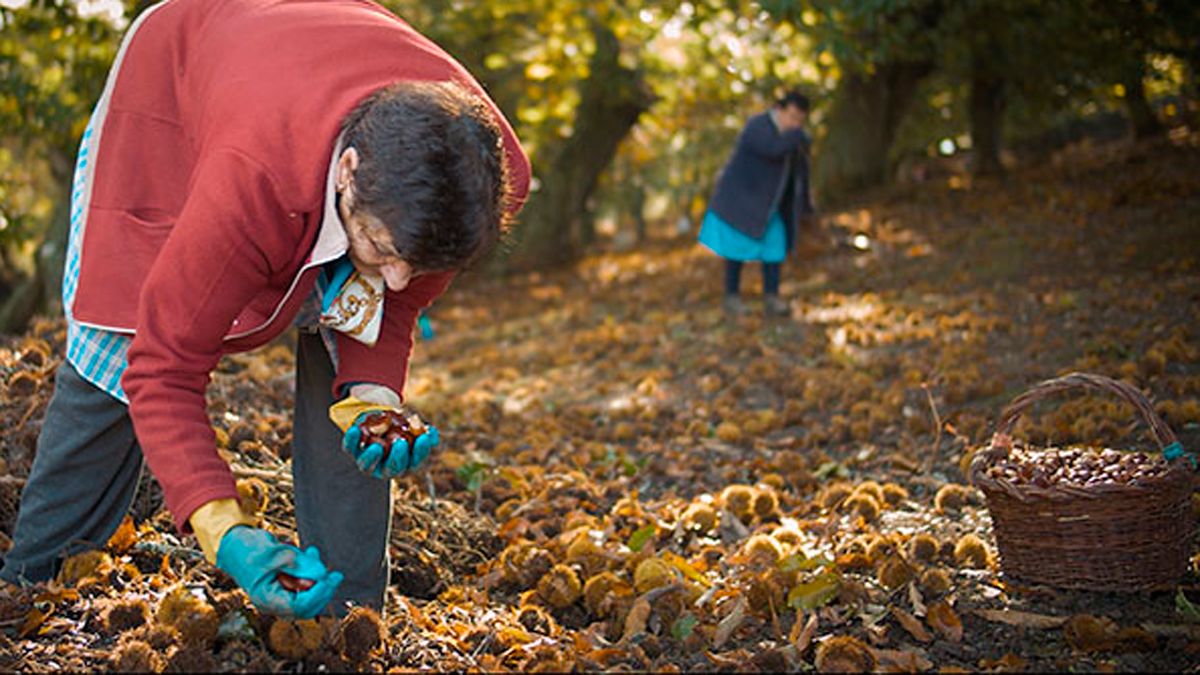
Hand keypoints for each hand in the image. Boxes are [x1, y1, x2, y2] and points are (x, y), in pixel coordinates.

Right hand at [215, 526, 342, 617]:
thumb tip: (321, 573)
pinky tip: (310, 554)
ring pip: (309, 596)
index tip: (328, 578)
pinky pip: (305, 586)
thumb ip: (297, 563)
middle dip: (323, 589)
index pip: (299, 607)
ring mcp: (280, 596)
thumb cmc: (248, 548)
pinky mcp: (286, 587)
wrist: (236, 544)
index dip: (317, 594)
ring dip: (318, 578)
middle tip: (334, 573)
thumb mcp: (272, 553)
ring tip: (313, 552)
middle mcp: (274, 603)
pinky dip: (311, 572)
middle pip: (308, 607)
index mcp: (267, 600)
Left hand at [342, 414, 439, 478]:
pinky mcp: (352, 450)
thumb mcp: (416, 427)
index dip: (420, 452)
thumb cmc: (403, 425)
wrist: (380, 418)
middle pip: (392, 469)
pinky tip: (355, 429)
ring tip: (377, 446)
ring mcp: (367, 461)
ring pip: (367, 466)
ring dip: (372, 458)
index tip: (423, 438)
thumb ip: (425, 431)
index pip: (414, 463)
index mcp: (405, 464)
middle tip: (402, 443)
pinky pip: (350, 448)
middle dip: (397, 458)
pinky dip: (351, 440)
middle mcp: (385, 468)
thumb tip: (432, 435)